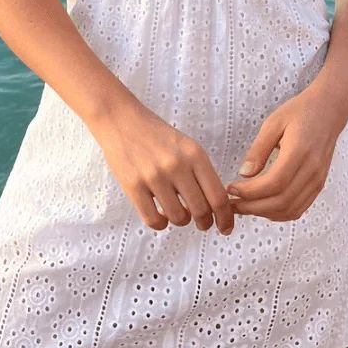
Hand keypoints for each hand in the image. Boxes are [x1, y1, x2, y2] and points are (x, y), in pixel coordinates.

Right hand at [88, 101, 235, 235]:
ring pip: (179, 218)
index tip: (225, 227)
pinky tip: (160, 214)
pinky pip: (154, 220)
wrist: (121, 119)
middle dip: (204, 223)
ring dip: (181, 220)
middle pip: (201, 211)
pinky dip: (161, 223)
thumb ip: (200, 172)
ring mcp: (154, 176)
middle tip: (202, 223)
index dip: (225, 217)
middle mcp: (177, 165)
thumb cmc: (156, 135)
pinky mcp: (133, 186)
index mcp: (195, 154)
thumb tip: (215, 207)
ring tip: (176, 211)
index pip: (218, 196)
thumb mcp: (186, 146)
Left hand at [225, 86, 347, 221]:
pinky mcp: (319, 185)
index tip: (232, 189)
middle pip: (281, 201)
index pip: (274, 183)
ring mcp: (317, 180)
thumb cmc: (300, 112)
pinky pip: (299, 208)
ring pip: (290, 210)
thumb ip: (258, 149)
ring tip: (244, 206)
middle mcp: (312, 170)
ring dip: (265, 213)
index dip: (250, 192)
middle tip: (233, 204)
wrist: (329, 110)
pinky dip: (280, 213)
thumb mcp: (273, 122)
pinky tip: (264, 206)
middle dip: (253, 207)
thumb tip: (244, 174)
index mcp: (299, 152)